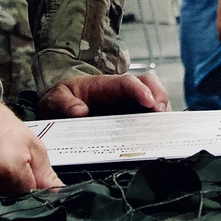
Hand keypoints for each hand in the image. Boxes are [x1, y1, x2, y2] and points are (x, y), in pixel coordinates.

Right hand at [0, 83, 62, 195]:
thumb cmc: (3, 127)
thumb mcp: (33, 146)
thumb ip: (46, 175)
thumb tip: (58, 196)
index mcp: (8, 170)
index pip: (28, 200)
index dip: (34, 197)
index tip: (32, 188)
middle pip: (6, 205)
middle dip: (14, 196)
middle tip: (11, 177)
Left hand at [38, 72, 169, 118]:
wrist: (61, 105)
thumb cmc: (62, 97)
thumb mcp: (56, 98)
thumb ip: (65, 103)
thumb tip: (80, 112)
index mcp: (107, 85)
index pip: (128, 82)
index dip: (141, 90)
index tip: (149, 103)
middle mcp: (124, 92)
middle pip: (150, 85)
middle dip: (160, 97)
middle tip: (162, 115)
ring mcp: (130, 104)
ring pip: (154, 100)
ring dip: (162, 112)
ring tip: (163, 130)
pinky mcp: (131, 118)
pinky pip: (149, 118)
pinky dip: (157, 126)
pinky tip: (157, 138)